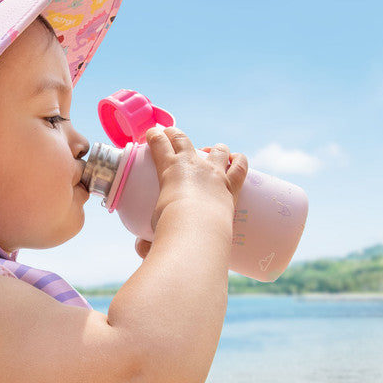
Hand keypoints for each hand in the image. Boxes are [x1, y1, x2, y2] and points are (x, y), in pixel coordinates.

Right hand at [143, 126, 247, 243]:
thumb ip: (146, 240)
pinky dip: (238, 160)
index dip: (154, 135)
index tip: (152, 134)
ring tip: (209, 154)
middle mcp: (192, 165)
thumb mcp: (152, 231)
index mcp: (169, 169)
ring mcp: (214, 173)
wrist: (197, 233)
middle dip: (175, 134)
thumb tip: (142, 249)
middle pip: (183, 139)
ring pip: (217, 149)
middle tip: (171, 136)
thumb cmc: (170, 230)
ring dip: (212, 149)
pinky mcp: (232, 185)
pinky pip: (239, 165)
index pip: (159, 143)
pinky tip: (235, 160)